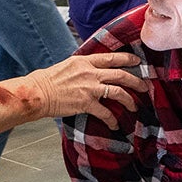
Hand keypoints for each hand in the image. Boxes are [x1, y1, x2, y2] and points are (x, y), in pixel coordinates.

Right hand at [24, 52, 147, 128]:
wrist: (37, 93)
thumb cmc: (47, 81)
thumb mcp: (67, 66)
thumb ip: (82, 68)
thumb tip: (92, 71)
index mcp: (85, 61)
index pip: (111, 57)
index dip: (127, 59)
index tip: (137, 61)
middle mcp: (90, 72)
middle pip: (120, 74)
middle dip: (136, 81)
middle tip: (145, 87)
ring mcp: (89, 88)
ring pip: (118, 91)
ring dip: (129, 100)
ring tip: (134, 106)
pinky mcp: (86, 103)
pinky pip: (105, 112)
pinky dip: (112, 120)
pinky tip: (115, 124)